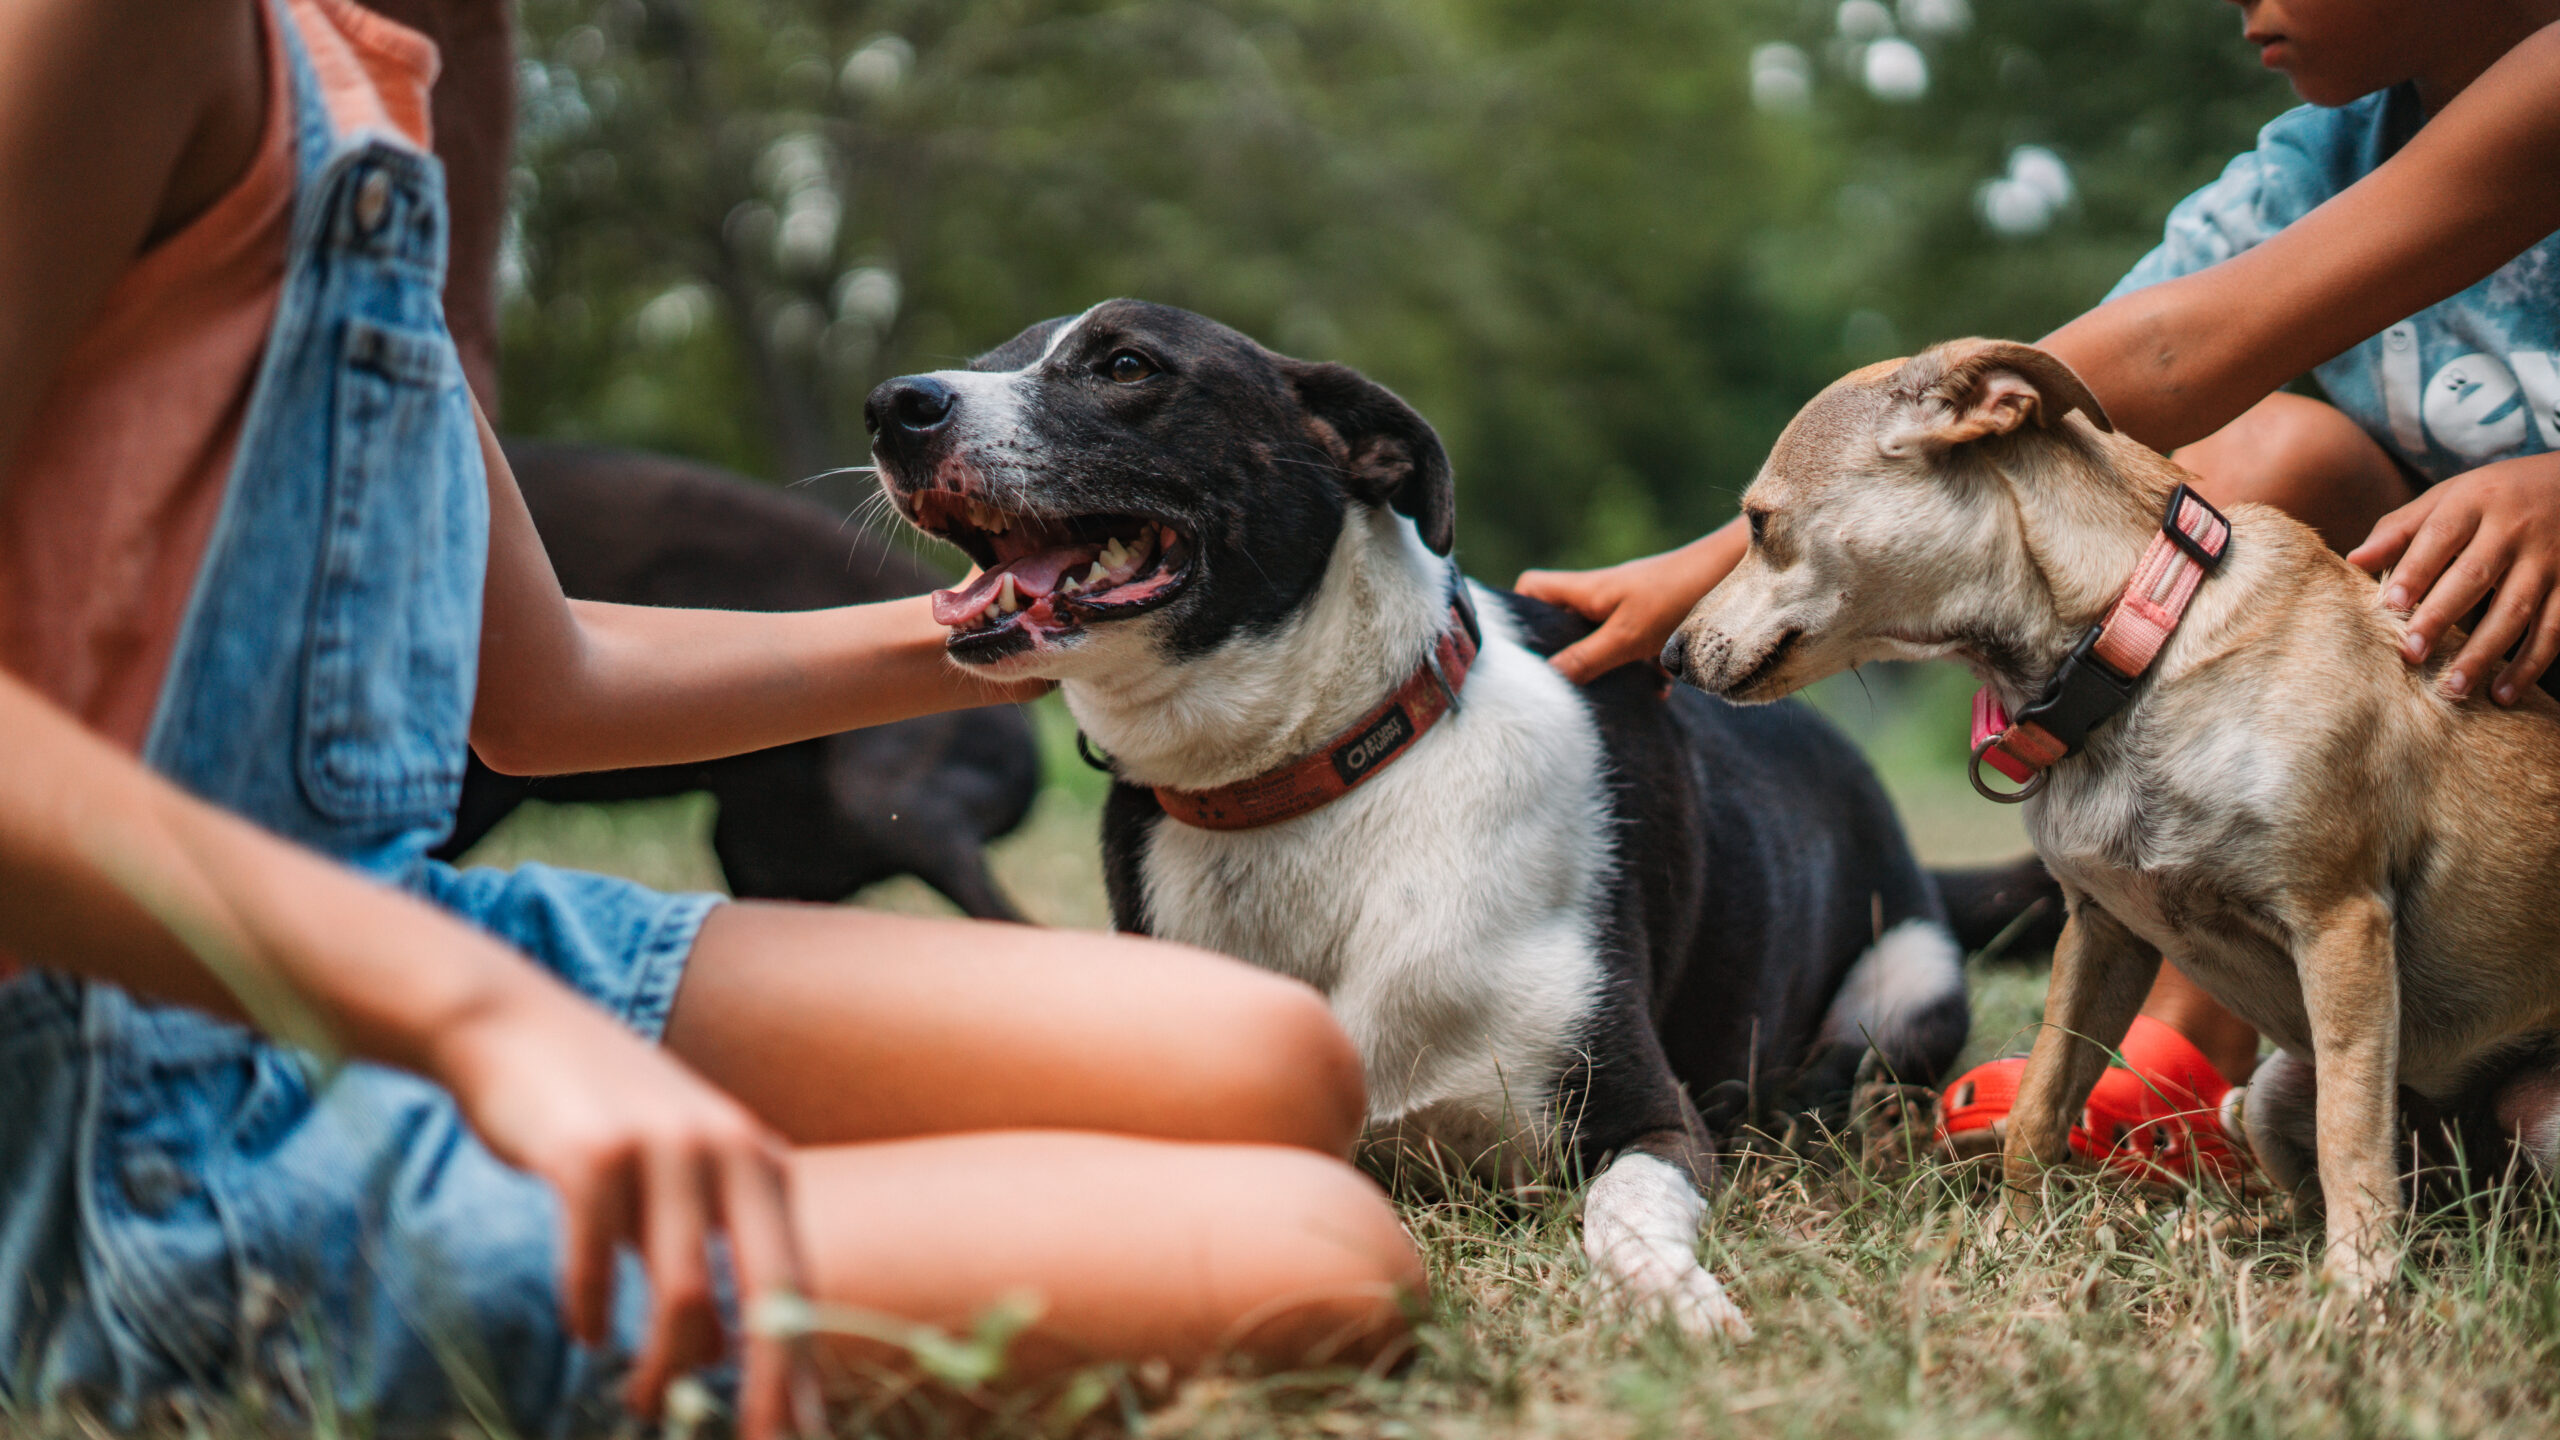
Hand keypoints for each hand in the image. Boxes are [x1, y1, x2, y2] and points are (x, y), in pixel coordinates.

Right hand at [431, 983, 810, 1439]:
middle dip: (767, 1387)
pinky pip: (597, 1258)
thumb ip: (710, 1254)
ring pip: (684, 1292)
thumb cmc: (602, 1122)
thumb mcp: (678, 1179)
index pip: (798, 1286)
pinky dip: (592, 1308)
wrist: (514, 1027)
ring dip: (663, 1365)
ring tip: (642, 1401)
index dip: (800, 1371)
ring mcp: (662, 1146)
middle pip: (767, 1296)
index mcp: (760, 1161)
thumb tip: (735, 1355)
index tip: (799, 1438)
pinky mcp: (590, 1150)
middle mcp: (728, 1149)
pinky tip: (587, 1334)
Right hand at [1515, 523, 1743, 684]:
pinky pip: (1642, 652)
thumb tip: (1545, 680)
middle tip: (1562, 688)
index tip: (1519, 649)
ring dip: (1607, 669)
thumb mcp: (1627, 635)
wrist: (1740, 573)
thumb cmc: (1679, 595)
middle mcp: (1606, 596)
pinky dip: (1645, 673)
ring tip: (1607, 700)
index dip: (1520, 613)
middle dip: (1565, 656)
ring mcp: (1635, 608)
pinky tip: (1657, 696)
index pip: (1533, 587)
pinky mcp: (1663, 622)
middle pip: (1567, 622)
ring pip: (1605, 641)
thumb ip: (1587, 658)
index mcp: (1587, 590)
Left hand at [2347, 454, 2559, 704]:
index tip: (2391, 605)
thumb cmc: (2493, 498)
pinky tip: (2502, 693)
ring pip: (2516, 609)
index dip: (2416, 570)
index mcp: (2474, 503)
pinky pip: (2554, 629)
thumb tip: (2354, 560)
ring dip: (2484, 651)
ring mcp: (2548, 559)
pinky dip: (2530, 665)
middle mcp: (2513, 529)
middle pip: (2475, 575)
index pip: (2440, 536)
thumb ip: (2401, 528)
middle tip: (2412, 653)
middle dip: (2442, 615)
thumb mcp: (2450, 498)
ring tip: (2453, 688)